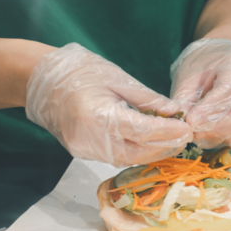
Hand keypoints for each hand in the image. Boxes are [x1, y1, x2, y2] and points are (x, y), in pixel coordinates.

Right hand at [26, 43, 192, 166]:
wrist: (43, 81)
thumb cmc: (81, 72)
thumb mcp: (119, 78)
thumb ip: (147, 99)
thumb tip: (175, 112)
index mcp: (99, 116)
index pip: (142, 131)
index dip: (168, 132)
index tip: (187, 129)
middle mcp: (90, 139)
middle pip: (137, 152)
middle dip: (164, 146)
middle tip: (186, 138)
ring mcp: (84, 149)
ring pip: (127, 158)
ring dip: (153, 152)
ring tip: (174, 142)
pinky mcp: (81, 152)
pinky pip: (116, 156)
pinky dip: (136, 151)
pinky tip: (152, 143)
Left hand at [170, 38, 230, 148]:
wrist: (222, 60)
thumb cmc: (204, 69)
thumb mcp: (188, 78)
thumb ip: (185, 102)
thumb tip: (185, 128)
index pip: (230, 91)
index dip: (210, 111)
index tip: (191, 123)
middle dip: (219, 129)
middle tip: (196, 134)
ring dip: (227, 138)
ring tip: (205, 135)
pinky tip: (219, 135)